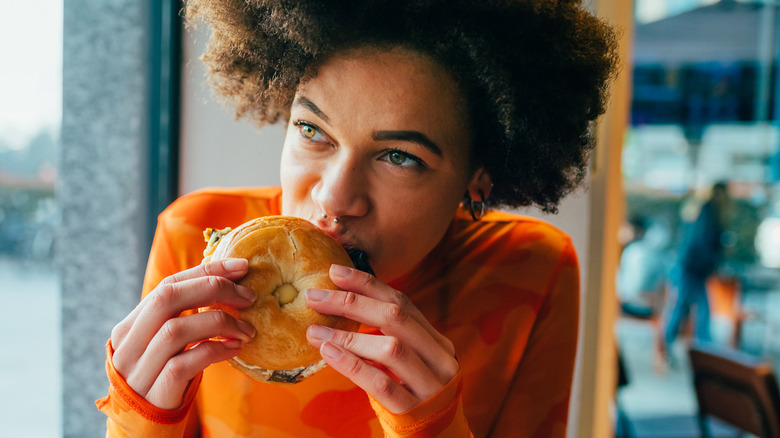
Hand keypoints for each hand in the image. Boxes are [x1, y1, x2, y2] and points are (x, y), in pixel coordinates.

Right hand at [110, 259, 256, 408]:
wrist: (145, 430)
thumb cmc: (164, 380)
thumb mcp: (166, 346)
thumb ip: (182, 318)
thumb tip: (227, 283)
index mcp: (129, 326)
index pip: (168, 285)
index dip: (206, 270)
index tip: (241, 266)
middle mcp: (128, 345)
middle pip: (167, 298)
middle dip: (213, 288)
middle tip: (248, 296)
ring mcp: (139, 370)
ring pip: (176, 330)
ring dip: (220, 323)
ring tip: (248, 329)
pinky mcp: (156, 393)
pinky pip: (186, 363)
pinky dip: (215, 350)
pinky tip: (236, 348)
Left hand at [304, 264, 458, 413]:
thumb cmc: (412, 399)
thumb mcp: (407, 364)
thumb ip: (387, 337)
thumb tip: (343, 303)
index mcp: (437, 343)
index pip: (403, 303)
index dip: (368, 285)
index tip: (335, 272)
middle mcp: (439, 360)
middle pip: (396, 318)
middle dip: (352, 302)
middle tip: (315, 296)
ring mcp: (430, 386)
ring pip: (390, 349)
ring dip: (348, 335)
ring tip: (314, 329)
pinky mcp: (413, 412)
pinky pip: (381, 384)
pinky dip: (352, 365)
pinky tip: (328, 353)